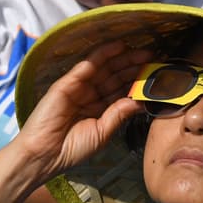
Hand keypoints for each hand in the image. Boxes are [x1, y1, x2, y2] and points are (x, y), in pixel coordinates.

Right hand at [13, 40, 150, 180]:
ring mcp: (78, 88)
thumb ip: (119, 114)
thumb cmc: (73, 148)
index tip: (156, 74)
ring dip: (122, 58)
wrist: (46, 155)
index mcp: (99, 108)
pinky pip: (86, 66)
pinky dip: (101, 55)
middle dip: (134, 66)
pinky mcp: (66, 84)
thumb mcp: (103, 132)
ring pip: (104, 68)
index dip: (137, 81)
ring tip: (142, 50)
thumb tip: (140, 101)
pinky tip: (117, 47)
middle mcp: (90, 95)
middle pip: (115, 76)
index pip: (121, 90)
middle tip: (154, 56)